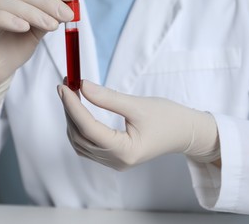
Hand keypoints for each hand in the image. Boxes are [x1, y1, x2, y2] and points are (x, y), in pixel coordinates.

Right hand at [0, 0, 74, 117]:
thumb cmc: (15, 47)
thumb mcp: (37, 32)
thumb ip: (48, 19)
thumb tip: (67, 9)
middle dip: (47, 1)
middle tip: (66, 15)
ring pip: (5, 0)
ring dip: (32, 12)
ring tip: (51, 26)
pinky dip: (7, 19)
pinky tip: (23, 27)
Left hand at [57, 80, 219, 170]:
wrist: (185, 133)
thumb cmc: (168, 118)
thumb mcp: (138, 105)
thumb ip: (108, 98)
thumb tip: (82, 86)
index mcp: (125, 151)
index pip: (88, 128)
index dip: (72, 106)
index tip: (63, 87)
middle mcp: (116, 161)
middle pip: (80, 136)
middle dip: (70, 110)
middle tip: (66, 86)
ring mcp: (114, 162)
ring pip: (80, 142)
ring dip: (72, 119)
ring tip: (71, 96)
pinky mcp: (114, 158)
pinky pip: (87, 146)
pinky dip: (79, 128)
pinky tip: (79, 112)